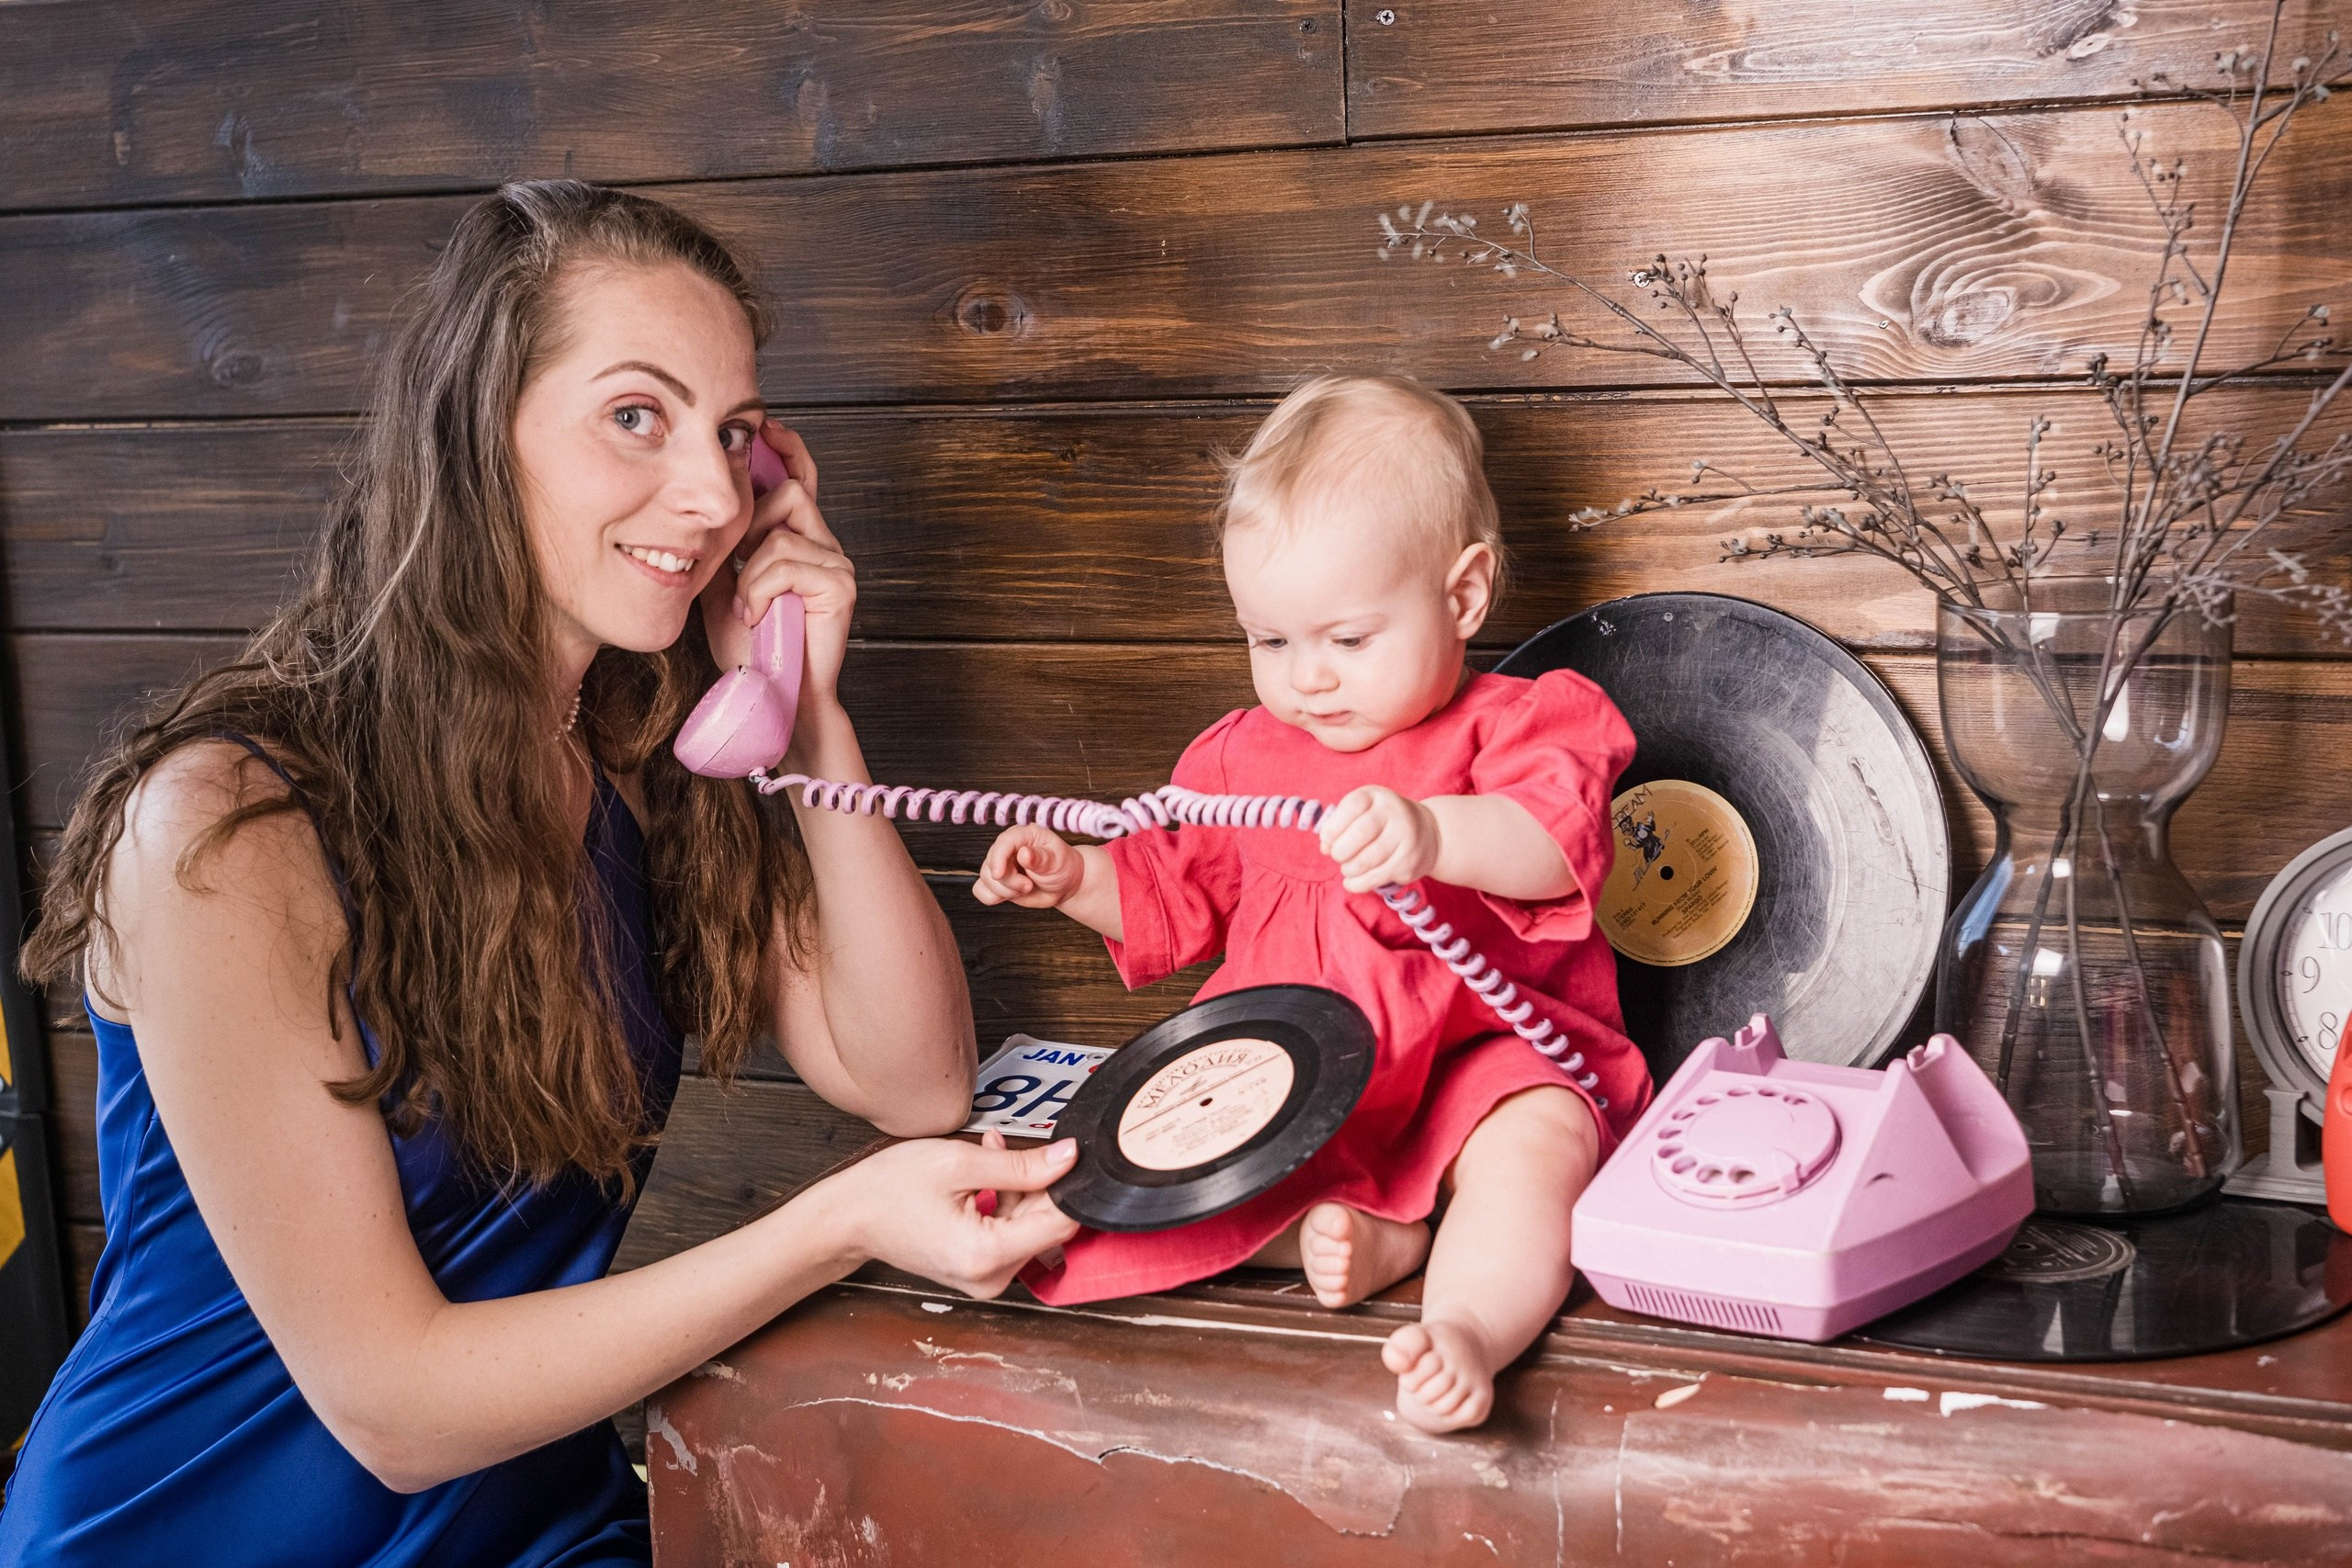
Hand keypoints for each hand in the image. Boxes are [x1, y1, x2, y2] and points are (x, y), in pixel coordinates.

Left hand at [698, 422, 854, 705]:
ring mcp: (836, 562)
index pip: (798, 476)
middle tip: (735, 572)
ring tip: (746, 607)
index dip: (785, 448)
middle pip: (786, 492)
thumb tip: (700, 502)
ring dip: (749, 570)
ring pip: (780, 529)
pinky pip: (786, 560)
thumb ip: (721, 542)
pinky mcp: (840, 584)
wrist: (773, 695)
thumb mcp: (721, 581)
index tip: (764, 426)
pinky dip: (759, 589)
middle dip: (749, 525)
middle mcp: (823, 544)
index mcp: (798, 539)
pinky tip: (758, 616)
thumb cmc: (750, 648)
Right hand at [819, 1133, 1078, 1297]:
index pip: (1061, 1224)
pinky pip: (1012, 1236)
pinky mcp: (980, 1273)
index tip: (1058, 1156)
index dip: (1066, 1185)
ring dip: (1018, 1190)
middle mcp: (991, 1278)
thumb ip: (1021, 1164)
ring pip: (1031, 1229)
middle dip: (1035, 1184)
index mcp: (986, 1255)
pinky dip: (1005, 1206)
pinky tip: (982, 1180)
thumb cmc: (890, 1190)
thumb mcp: (958, 1163)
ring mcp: (986, 1280)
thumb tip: (1069, 1158)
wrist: (849, 1218)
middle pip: (1047, 1227)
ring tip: (985, 1160)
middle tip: (1002, 1151)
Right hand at [974, 825, 1086, 909]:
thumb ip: (1040, 858)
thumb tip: (1023, 853)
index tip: (999, 875)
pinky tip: (1012, 894)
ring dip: (1005, 891)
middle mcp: (1006, 848)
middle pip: (991, 865)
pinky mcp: (996, 882)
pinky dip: (993, 897)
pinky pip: (981, 891)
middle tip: (1029, 886)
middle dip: (1009, 882)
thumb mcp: (1057, 860)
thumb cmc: (1062, 866)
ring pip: (985, 880)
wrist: (1063, 884)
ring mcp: (999, 865)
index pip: (1002, 843)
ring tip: (1026, 888)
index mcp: (1022, 835)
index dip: (998, 859)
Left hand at [1317, 785, 1440, 893]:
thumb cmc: (1383, 822)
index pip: (1351, 806)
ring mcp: (1406, 837)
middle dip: (1339, 851)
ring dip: (1348, 869)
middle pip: (1360, 833)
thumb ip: (1339, 825)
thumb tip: (1325, 847)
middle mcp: (1395, 813)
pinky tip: (1352, 882)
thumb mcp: (1362, 812)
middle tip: (1337, 856)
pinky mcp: (1409, 862)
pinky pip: (1377, 877)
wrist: (1428, 832)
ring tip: (1347, 868)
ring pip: (1367, 860)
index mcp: (1377, 796)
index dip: (1332, 827)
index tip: (1327, 839)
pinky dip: (1358, 884)